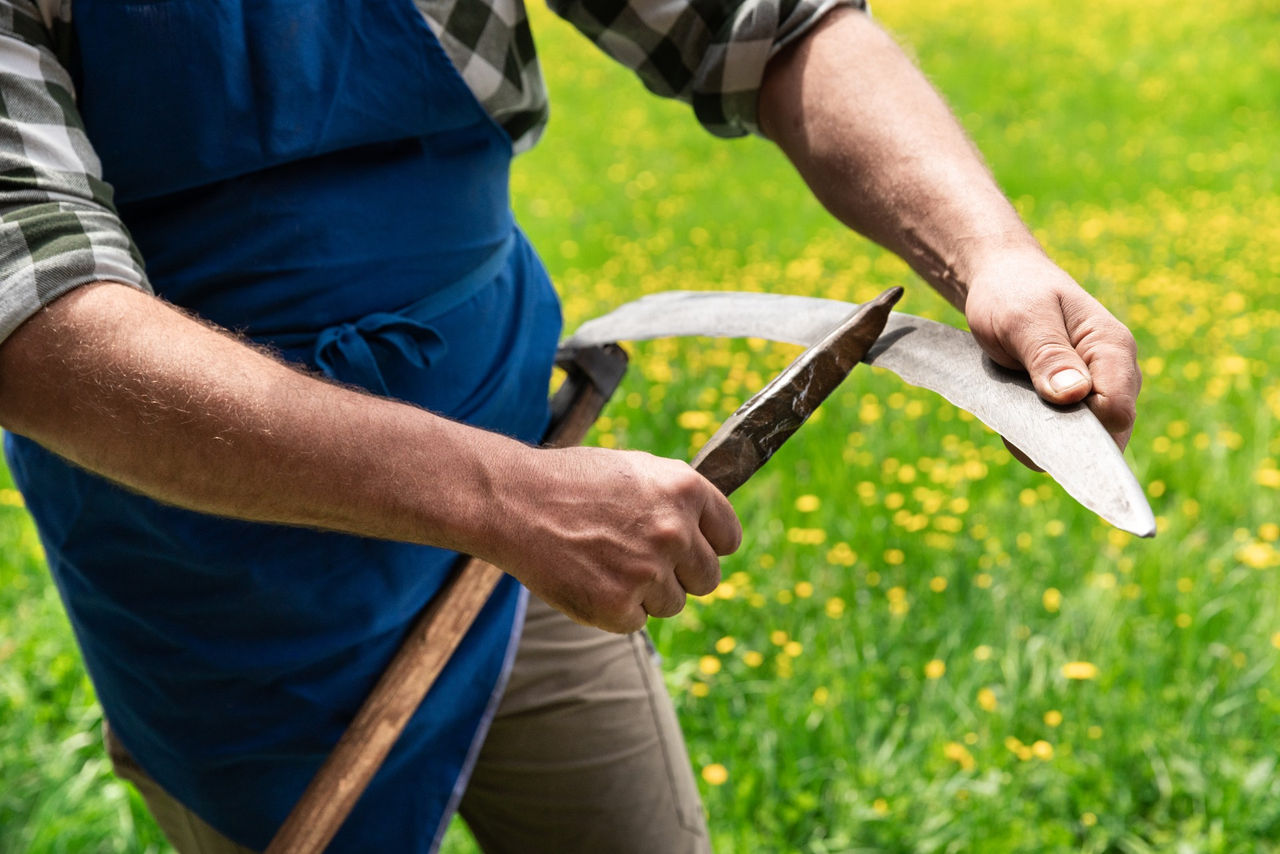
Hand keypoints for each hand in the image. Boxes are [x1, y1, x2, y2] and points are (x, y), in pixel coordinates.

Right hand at [489, 446, 741, 632]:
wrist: (514, 501)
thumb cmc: (572, 482)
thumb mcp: (636, 470)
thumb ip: (678, 498)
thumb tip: (708, 528)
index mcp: (685, 490)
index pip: (729, 537)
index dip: (708, 545)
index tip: (692, 550)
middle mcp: (675, 531)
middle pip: (708, 578)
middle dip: (681, 575)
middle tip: (641, 562)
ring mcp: (649, 572)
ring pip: (673, 603)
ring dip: (645, 593)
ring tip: (605, 563)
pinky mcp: (619, 606)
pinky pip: (637, 622)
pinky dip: (615, 610)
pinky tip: (589, 579)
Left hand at [962, 250, 1140, 464]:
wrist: (1001, 284)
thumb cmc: (1012, 294)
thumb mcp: (1022, 319)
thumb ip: (1048, 355)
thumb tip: (1074, 395)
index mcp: (1112, 348)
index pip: (1116, 411)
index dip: (1083, 429)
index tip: (1041, 422)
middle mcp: (1114, 375)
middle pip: (1105, 434)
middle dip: (1062, 435)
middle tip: (1017, 408)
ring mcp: (1095, 393)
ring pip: (1080, 441)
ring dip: (1043, 433)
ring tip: (1012, 400)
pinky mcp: (1072, 405)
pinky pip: (1058, 438)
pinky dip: (1033, 433)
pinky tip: (1012, 410)